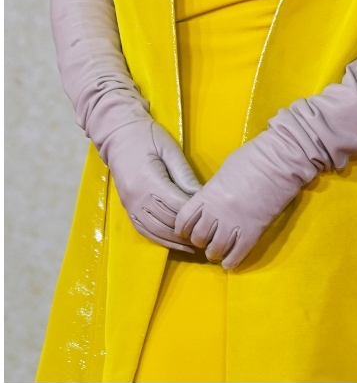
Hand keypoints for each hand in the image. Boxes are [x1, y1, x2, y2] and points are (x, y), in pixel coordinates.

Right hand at [102, 118, 203, 252]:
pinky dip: (158, 239)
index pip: (176, 206)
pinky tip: (173, 243)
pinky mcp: (127, 207)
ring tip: (195, 247)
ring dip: (174, 241)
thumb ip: (184, 175)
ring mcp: (130, 205)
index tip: (212, 219)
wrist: (119, 135)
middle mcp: (137, 198)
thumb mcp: (170, 151)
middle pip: (166, 222)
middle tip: (209, 238)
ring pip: (154, 230)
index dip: (194, 214)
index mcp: (149, 182)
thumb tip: (202, 195)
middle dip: (187, 232)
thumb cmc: (148, 138)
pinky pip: (142, 229)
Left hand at [174, 128, 309, 269]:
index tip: (188, 230)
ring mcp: (236, 222)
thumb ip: (214, 191)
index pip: (184, 220)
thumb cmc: (254, 157)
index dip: (183, 229)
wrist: (282, 159)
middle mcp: (217, 212)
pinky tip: (230, 262)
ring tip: (218, 251)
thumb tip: (211, 202)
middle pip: (198, 238)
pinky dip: (231, 262)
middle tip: (207, 239)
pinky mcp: (255, 230)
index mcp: (208, 195)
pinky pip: (237, 254)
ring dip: (214, 253)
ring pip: (215, 250)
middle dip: (200, 241)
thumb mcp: (224, 172)